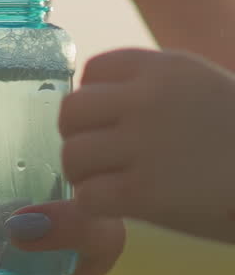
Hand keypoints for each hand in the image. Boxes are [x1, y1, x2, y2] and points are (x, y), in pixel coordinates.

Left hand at [58, 48, 234, 243]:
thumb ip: (153, 85)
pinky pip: (89, 195)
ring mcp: (143, 145)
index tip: (111, 123)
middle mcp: (147, 99)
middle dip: (78, 136)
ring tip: (108, 184)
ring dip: (83, 174)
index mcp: (163, 67)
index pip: (92, 72)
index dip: (94, 100)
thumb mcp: (201, 86)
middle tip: (99, 158)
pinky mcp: (145, 193)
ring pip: (73, 154)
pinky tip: (119, 207)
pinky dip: (96, 205)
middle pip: (72, 112)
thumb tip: (96, 100)